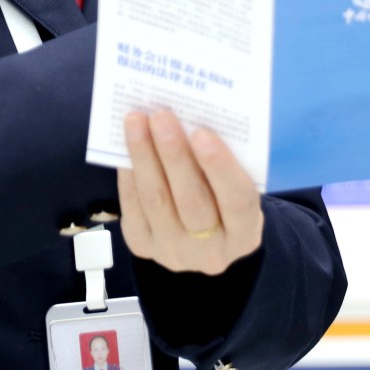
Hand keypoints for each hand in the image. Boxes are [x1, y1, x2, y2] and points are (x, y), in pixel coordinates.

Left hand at [117, 109, 263, 275]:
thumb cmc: (223, 197)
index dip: (220, 167)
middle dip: (174, 154)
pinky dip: (129, 173)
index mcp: (244, 234)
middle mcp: (211, 252)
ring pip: (156, 201)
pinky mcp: (143, 246)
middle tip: (161, 116)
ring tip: (136, 121)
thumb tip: (190, 118)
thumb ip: (223, 162)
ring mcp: (174, 253)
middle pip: (191, 200)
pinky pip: (133, 207)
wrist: (201, 238)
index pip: (237, 201)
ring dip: (144, 156)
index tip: (202, 133)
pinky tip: (125, 147)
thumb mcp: (237, 186)